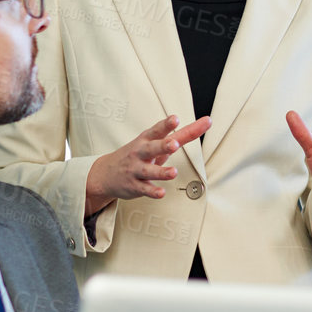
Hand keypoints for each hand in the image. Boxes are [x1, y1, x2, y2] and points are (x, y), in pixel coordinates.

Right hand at [84, 115, 209, 215]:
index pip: (158, 130)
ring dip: (161, 172)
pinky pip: (144, 189)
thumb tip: (206, 122)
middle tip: (174, 144)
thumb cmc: (138, 154)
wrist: (106, 173)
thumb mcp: (156, 142)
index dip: (166, 124)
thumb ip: (182, 134)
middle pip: (152, 148)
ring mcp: (136, 169)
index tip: (175, 118)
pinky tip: (161, 193)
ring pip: (149, 171)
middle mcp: (140, 153)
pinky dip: (153, 192)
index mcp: (147, 140)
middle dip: (163, 145)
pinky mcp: (134, 185)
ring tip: (173, 172)